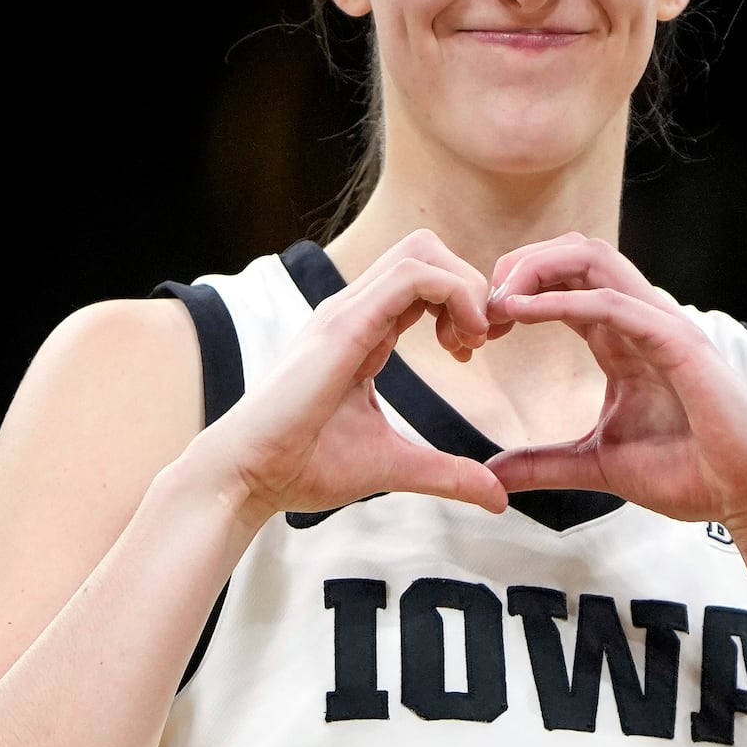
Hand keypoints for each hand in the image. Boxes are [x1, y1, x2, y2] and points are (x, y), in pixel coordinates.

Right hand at [191, 230, 509, 523]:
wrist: (249, 476)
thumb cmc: (303, 467)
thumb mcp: (395, 465)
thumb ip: (447, 473)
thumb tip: (497, 497)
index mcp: (362, 330)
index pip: (422, 281)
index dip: (462, 303)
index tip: (472, 351)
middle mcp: (353, 310)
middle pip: (426, 249)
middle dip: (470, 284)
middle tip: (478, 341)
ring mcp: (346, 311)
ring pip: (422, 251)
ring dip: (465, 287)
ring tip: (469, 342)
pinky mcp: (345, 324)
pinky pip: (413, 276)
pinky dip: (454, 295)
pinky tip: (459, 345)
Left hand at [485, 234, 746, 546]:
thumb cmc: (690, 474)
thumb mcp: (596, 465)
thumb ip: (543, 464)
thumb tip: (490, 475)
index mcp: (623, 339)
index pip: (564, 283)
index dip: (515, 292)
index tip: (478, 330)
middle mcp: (641, 321)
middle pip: (574, 253)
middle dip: (519, 265)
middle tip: (479, 306)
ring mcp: (662, 326)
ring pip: (594, 257)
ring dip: (536, 268)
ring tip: (497, 301)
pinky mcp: (679, 344)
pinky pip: (614, 301)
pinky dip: (563, 299)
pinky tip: (523, 313)